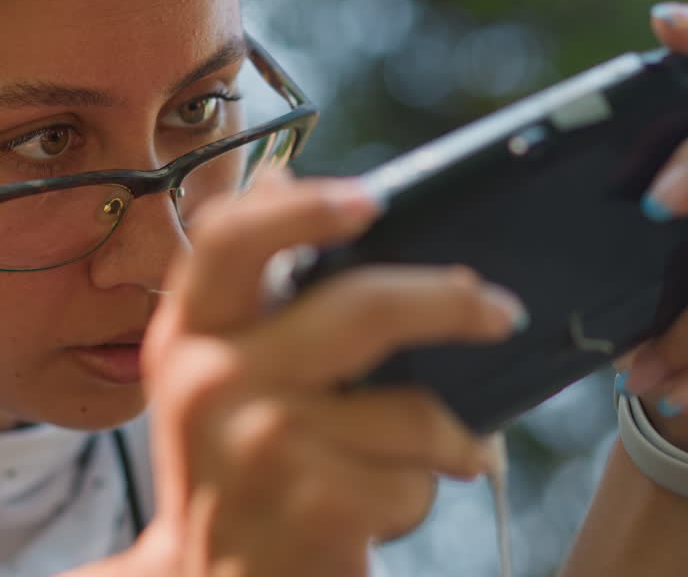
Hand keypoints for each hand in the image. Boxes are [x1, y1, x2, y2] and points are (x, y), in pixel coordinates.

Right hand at [136, 171, 525, 576]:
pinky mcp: (305, 508)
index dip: (302, 207)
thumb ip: (255, 290)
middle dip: (453, 305)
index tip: (373, 199)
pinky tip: (393, 505)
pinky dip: (423, 495)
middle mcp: (207, 381)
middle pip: (362, 308)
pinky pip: (413, 481)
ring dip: (449, 439)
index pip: (229, 239)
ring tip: (445, 452)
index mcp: (188, 331)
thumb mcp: (228, 372)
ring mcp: (255, 447)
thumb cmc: (241, 462)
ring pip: (411, 412)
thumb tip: (287, 181)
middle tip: (500, 312)